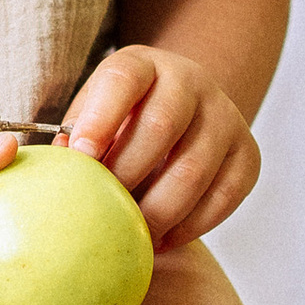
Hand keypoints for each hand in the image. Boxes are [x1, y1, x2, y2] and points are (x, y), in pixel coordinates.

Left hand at [63, 47, 258, 248]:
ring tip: (130, 236)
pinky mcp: (247, 155)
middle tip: (101, 211)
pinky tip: (161, 240)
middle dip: (126, 174)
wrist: (184, 116)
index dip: (101, 118)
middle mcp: (191, 81)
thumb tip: (56, 165)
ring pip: (193, 169)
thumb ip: (73, 135)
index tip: (81, 156)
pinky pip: (223, 197)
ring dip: (157, 211)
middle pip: (162, 126)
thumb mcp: (93, 113)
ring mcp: (225, 117)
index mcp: (143, 64)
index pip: (124, 79)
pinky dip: (190, 226)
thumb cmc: (122, 121)